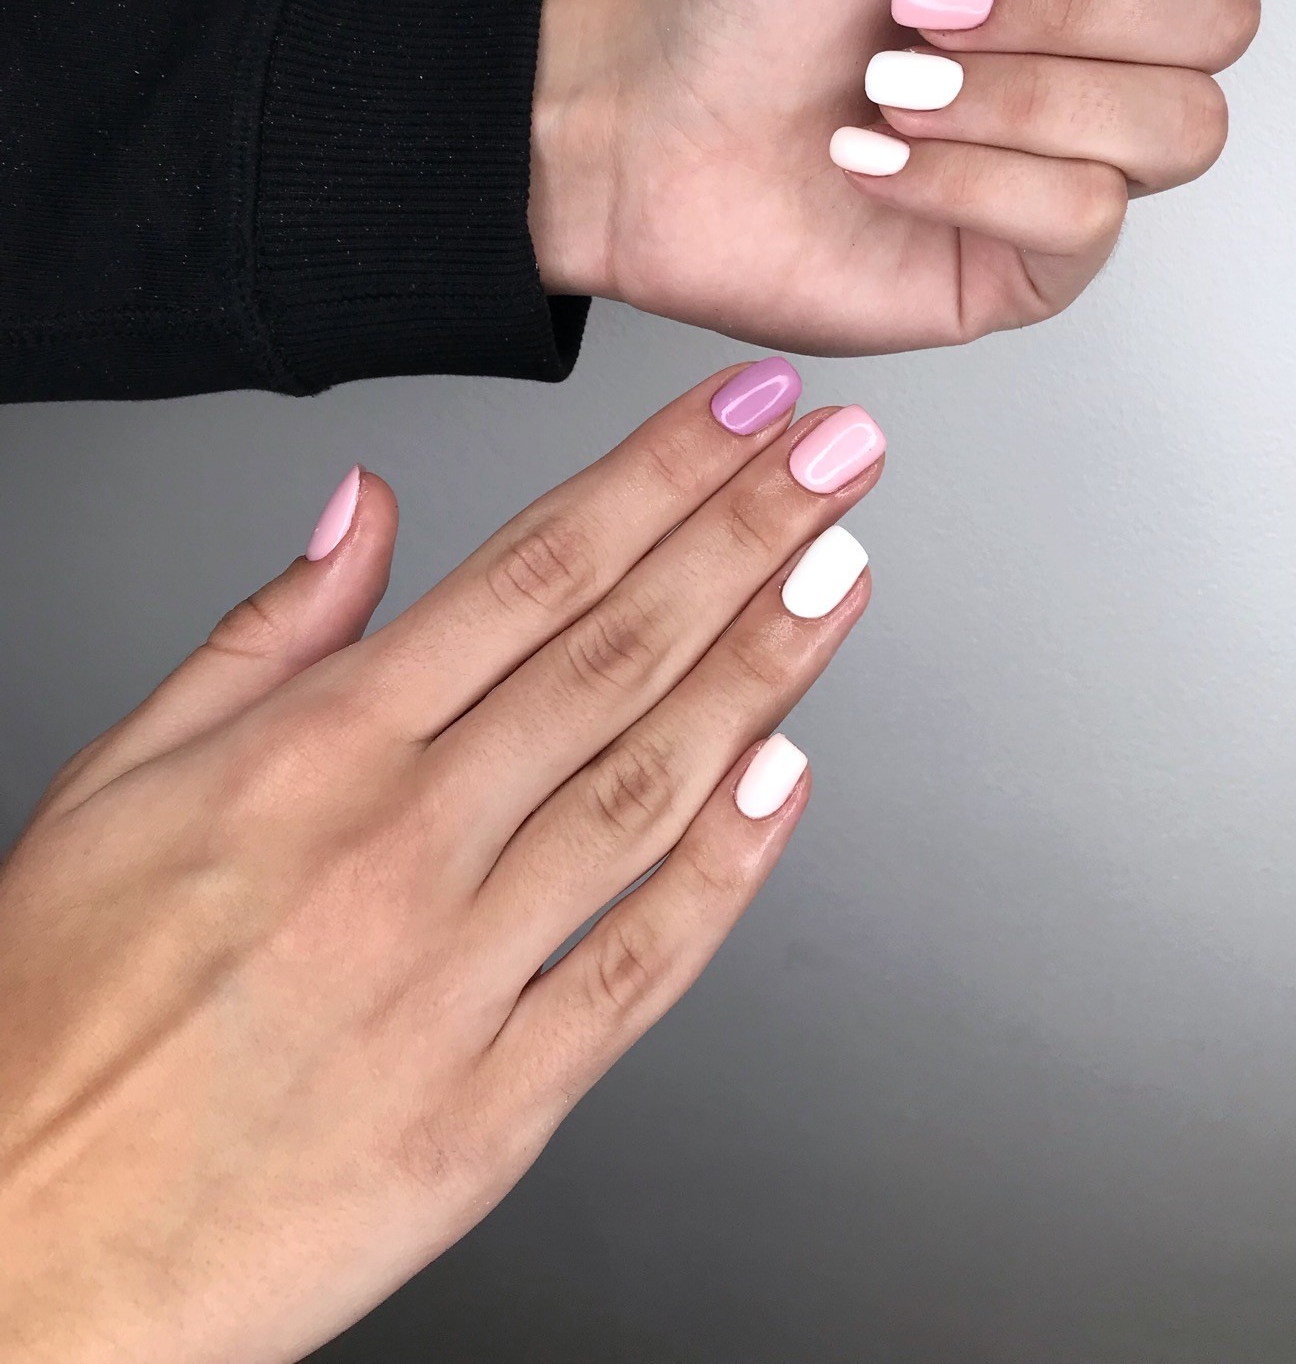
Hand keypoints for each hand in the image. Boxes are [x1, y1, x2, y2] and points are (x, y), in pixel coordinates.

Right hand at [0, 363, 877, 1363]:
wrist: (19, 1251)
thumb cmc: (55, 1013)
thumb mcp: (116, 775)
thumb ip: (266, 630)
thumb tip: (364, 507)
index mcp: (315, 751)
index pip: (532, 570)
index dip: (659, 476)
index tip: (745, 416)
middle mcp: (399, 846)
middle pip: (615, 652)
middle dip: (748, 535)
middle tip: (841, 456)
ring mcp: (455, 977)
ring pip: (647, 784)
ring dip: (764, 670)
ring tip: (842, 575)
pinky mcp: (489, 1108)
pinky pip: (637, 969)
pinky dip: (723, 870)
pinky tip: (785, 784)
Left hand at [531, 0, 1263, 351]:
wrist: (654, 126)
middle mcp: (1115, 47)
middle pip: (1217, 7)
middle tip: (915, 2)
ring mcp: (1091, 158)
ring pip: (1179, 121)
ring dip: (1005, 93)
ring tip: (892, 89)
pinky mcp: (1046, 261)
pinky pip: (1091, 211)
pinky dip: (965, 176)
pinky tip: (883, 163)